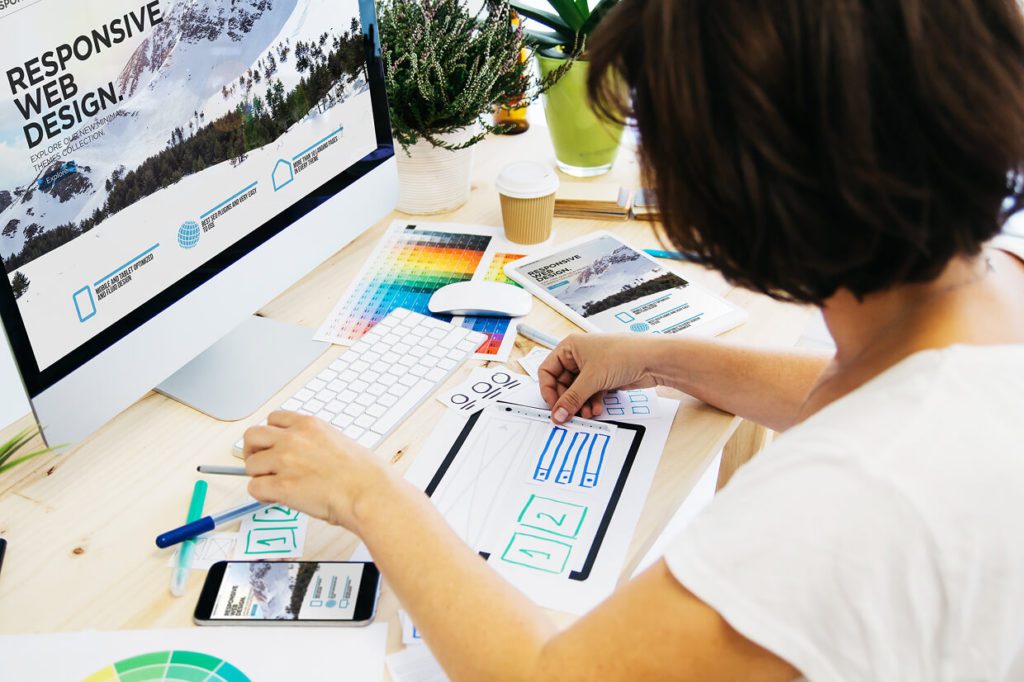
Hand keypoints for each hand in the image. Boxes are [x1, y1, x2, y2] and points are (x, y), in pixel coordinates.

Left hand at [242, 411, 395, 530]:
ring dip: (259, 476)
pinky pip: (254, 488)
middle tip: (262, 464)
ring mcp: (285, 461)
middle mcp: (293, 439)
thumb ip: (316, 443)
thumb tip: (307, 456)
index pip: (274, 418)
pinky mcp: (281, 486)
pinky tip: (276, 498)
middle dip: (253, 451)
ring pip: (250, 464)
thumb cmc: (364, 474)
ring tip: (274, 486)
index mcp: (309, 425)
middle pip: (253, 435)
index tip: (272, 445)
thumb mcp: (340, 441)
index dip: (270, 434)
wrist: (368, 493)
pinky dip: (261, 495)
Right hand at [539, 334, 656, 423]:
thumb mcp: (592, 379)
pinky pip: (590, 393)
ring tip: (587, 413)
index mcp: (570, 347)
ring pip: (577, 391)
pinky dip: (592, 402)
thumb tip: (558, 414)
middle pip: (562, 384)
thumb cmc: (624, 354)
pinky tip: (597, 408)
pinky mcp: (603, 378)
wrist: (653, 359)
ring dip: (581, 404)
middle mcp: (579, 356)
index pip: (548, 371)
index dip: (548, 390)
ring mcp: (592, 368)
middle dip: (568, 400)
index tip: (554, 406)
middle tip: (569, 414)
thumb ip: (572, 399)